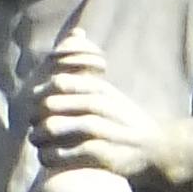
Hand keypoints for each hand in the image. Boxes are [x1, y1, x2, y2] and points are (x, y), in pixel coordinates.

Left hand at [34, 40, 176, 182]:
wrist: (158, 149)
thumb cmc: (123, 120)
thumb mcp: (108, 91)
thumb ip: (86, 70)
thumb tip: (75, 33)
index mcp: (99, 88)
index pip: (57, 83)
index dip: (39, 95)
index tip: (37, 107)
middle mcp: (100, 105)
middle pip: (49, 105)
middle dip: (35, 117)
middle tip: (33, 126)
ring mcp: (102, 130)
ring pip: (53, 127)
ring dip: (38, 137)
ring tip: (37, 142)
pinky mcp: (103, 154)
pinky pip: (64, 153)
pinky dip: (49, 156)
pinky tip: (47, 158)